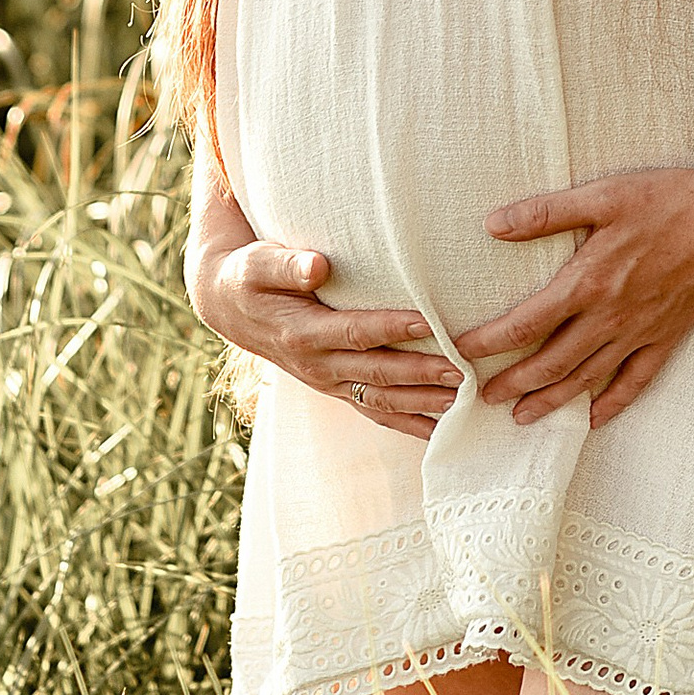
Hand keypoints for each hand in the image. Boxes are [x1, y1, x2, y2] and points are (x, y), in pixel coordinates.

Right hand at [190, 231, 462, 441]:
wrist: (231, 308)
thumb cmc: (250, 277)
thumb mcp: (257, 264)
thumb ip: (286, 264)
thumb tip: (317, 265)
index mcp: (301, 333)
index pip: (353, 333)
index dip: (389, 329)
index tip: (426, 322)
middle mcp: (317, 365)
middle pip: (375, 373)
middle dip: (419, 373)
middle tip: (462, 370)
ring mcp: (327, 382)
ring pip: (379, 400)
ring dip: (421, 403)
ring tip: (462, 399)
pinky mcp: (336, 388)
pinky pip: (374, 412)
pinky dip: (408, 423)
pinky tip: (441, 430)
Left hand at [452, 164, 693, 428]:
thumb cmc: (668, 201)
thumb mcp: (602, 196)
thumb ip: (545, 213)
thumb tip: (492, 225)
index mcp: (587, 283)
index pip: (525, 323)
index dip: (489, 341)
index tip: (461, 353)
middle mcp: (609, 318)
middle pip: (551, 362)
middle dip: (513, 383)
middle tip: (482, 399)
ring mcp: (640, 333)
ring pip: (587, 379)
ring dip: (552, 401)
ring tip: (522, 417)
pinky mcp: (667, 338)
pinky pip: (636, 381)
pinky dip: (612, 404)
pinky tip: (594, 419)